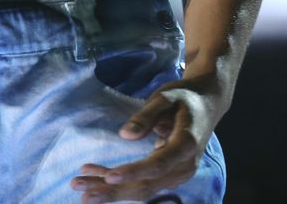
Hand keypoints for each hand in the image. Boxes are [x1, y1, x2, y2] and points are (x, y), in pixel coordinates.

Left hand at [70, 78, 220, 201]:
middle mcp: (183, 167)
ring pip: (141, 188)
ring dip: (109, 190)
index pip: (158, 165)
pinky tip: (93, 174)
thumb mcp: (166, 97)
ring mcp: (177, 174)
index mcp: (186, 145)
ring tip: (79, 185)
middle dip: (111, 190)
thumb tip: (124, 135)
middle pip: (146, 185)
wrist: (207, 104)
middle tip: (80, 187)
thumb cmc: (184, 97)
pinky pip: (142, 182)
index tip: (109, 177)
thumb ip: (147, 116)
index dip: (133, 172)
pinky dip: (117, 182)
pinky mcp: (168, 174)